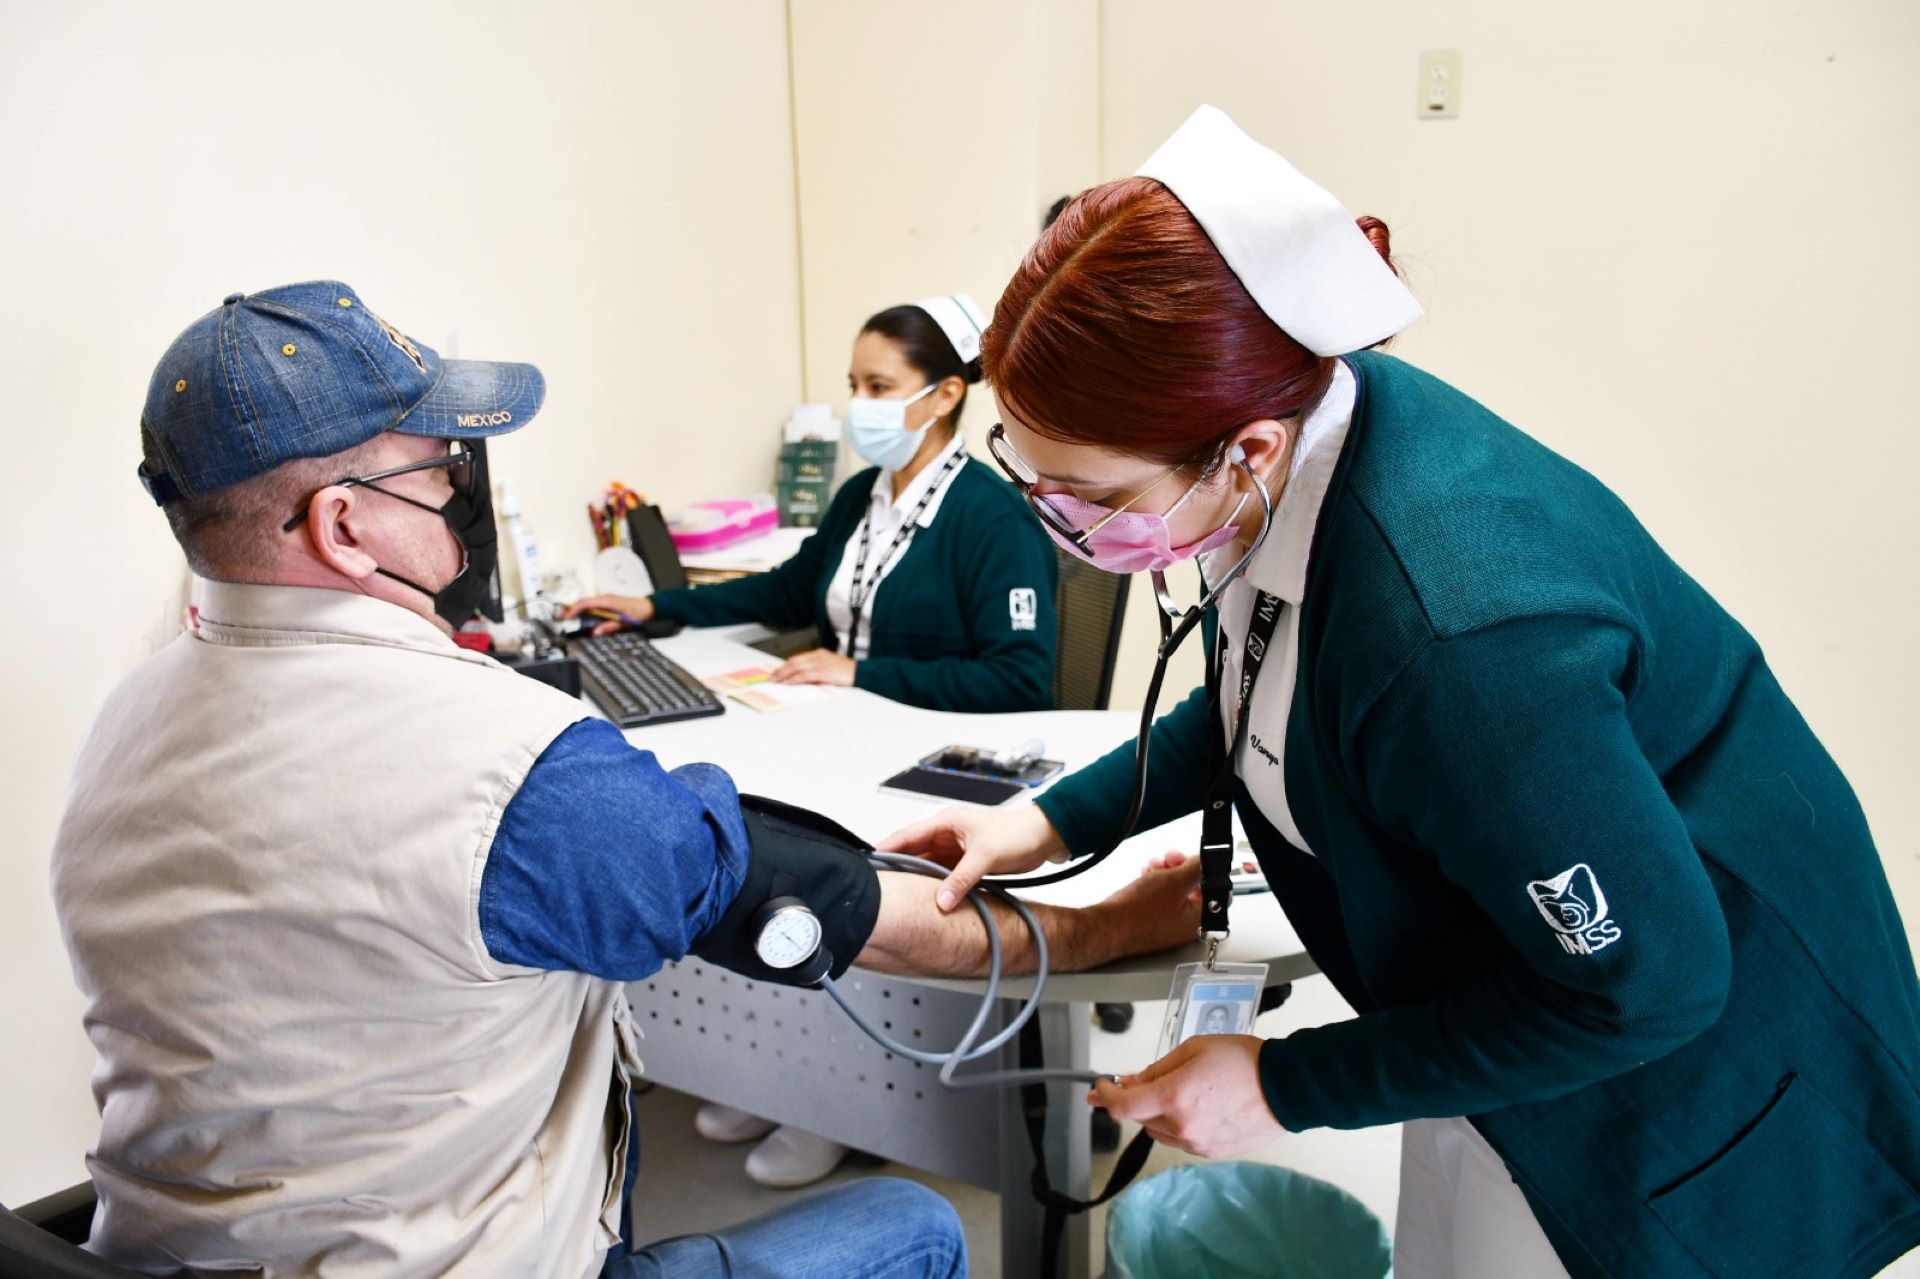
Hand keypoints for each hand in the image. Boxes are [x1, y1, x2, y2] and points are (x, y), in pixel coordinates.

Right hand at [560, 594, 653, 635]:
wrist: (648, 606)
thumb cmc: (639, 612)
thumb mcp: (624, 622)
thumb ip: (609, 627)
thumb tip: (596, 632)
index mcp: (608, 601)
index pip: (586, 603)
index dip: (574, 609)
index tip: (566, 616)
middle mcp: (605, 598)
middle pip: (583, 602)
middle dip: (571, 609)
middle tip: (561, 617)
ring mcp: (606, 600)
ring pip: (587, 603)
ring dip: (577, 610)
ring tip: (568, 618)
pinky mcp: (607, 603)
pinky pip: (593, 605)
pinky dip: (585, 610)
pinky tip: (581, 616)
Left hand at [769, 648, 854, 686]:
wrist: (861, 672)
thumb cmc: (848, 672)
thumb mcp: (830, 667)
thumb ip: (816, 670)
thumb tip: (802, 678)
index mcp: (819, 654)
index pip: (798, 658)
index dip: (786, 665)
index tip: (778, 672)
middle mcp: (818, 656)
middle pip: (794, 661)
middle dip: (781, 670)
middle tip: (772, 677)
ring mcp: (820, 663)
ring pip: (796, 667)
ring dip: (784, 674)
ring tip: (776, 680)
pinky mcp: (823, 672)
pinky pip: (805, 675)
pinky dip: (795, 679)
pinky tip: (788, 682)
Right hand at [881, 804, 1067, 911]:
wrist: (1044, 837)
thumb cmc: (1018, 832)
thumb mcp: (986, 855)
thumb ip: (962, 879)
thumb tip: (942, 900)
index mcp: (945, 822)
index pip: (906, 835)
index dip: (886, 848)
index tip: (869, 863)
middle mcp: (947, 835)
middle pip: (914, 852)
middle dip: (898, 868)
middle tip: (879, 885)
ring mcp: (956, 849)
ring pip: (927, 866)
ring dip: (917, 879)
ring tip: (898, 895)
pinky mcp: (966, 863)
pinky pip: (943, 875)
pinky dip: (935, 886)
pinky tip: (927, 898)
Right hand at [1088, 852, 1202, 958]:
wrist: (1107, 927)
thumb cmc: (1138, 912)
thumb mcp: (1173, 881)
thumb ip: (1195, 869)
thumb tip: (1204, 863)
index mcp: (1197, 920)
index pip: (1217, 895)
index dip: (1207, 874)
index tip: (1196, 862)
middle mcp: (1185, 927)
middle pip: (1193, 891)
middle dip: (1181, 869)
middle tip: (1172, 859)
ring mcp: (1168, 928)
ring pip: (1175, 894)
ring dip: (1166, 874)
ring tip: (1154, 865)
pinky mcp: (1151, 925)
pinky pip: (1160, 901)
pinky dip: (1155, 885)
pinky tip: (1146, 876)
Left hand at [1091, 1033, 1281, 1158]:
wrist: (1286, 1088)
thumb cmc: (1245, 1061)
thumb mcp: (1195, 1048)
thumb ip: (1158, 1067)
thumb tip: (1132, 1081)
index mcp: (1174, 1096)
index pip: (1122, 1107)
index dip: (1105, 1096)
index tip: (1102, 1087)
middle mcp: (1182, 1126)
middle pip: (1140, 1118)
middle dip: (1138, 1099)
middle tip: (1143, 1081)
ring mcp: (1197, 1143)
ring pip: (1160, 1130)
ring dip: (1159, 1113)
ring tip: (1183, 1090)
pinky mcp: (1212, 1152)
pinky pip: (1183, 1139)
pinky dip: (1181, 1124)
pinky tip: (1199, 1106)